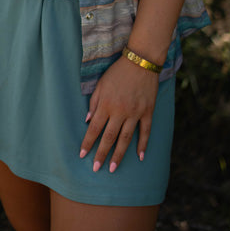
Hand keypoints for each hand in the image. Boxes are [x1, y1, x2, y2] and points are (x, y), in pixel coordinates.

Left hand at [79, 57, 158, 171]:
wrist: (141, 61)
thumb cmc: (118, 72)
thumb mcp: (100, 84)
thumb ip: (94, 103)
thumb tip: (88, 121)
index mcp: (106, 104)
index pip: (94, 128)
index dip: (88, 142)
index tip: (82, 155)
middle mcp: (119, 111)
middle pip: (109, 137)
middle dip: (101, 154)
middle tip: (96, 169)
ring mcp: (135, 113)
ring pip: (126, 139)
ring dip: (119, 155)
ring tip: (113, 168)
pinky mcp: (147, 111)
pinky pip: (145, 131)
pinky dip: (143, 145)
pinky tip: (140, 157)